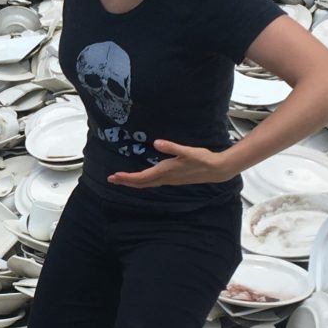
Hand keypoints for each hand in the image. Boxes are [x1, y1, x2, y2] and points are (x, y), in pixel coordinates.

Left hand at [106, 140, 238, 188]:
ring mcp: (169, 180)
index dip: (127, 178)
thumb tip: (157, 143)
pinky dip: (143, 182)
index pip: (142, 177)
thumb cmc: (202, 159)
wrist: (215, 169)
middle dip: (126, 182)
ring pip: (147, 184)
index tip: (115, 176)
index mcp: (166, 171)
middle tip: (111, 179)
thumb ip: (171, 147)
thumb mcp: (187, 151)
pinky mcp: (172, 179)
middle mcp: (165, 178)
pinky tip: (141, 179)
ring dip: (133, 182)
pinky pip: (153, 183)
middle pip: (141, 183)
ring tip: (121, 179)